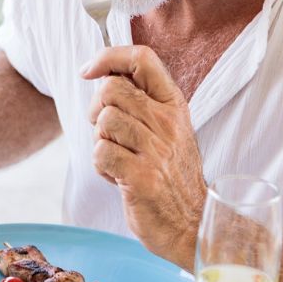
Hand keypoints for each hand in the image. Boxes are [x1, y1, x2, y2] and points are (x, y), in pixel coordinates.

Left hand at [81, 46, 206, 269]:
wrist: (192, 224)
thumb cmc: (172, 177)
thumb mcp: (169, 131)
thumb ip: (143, 103)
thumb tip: (104, 75)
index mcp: (174, 106)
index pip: (142, 58)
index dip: (108, 56)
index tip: (89, 70)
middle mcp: (168, 123)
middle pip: (111, 89)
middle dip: (96, 109)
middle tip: (107, 132)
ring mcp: (156, 150)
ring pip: (103, 120)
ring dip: (100, 140)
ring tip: (118, 158)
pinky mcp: (141, 177)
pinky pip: (100, 153)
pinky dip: (100, 166)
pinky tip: (117, 176)